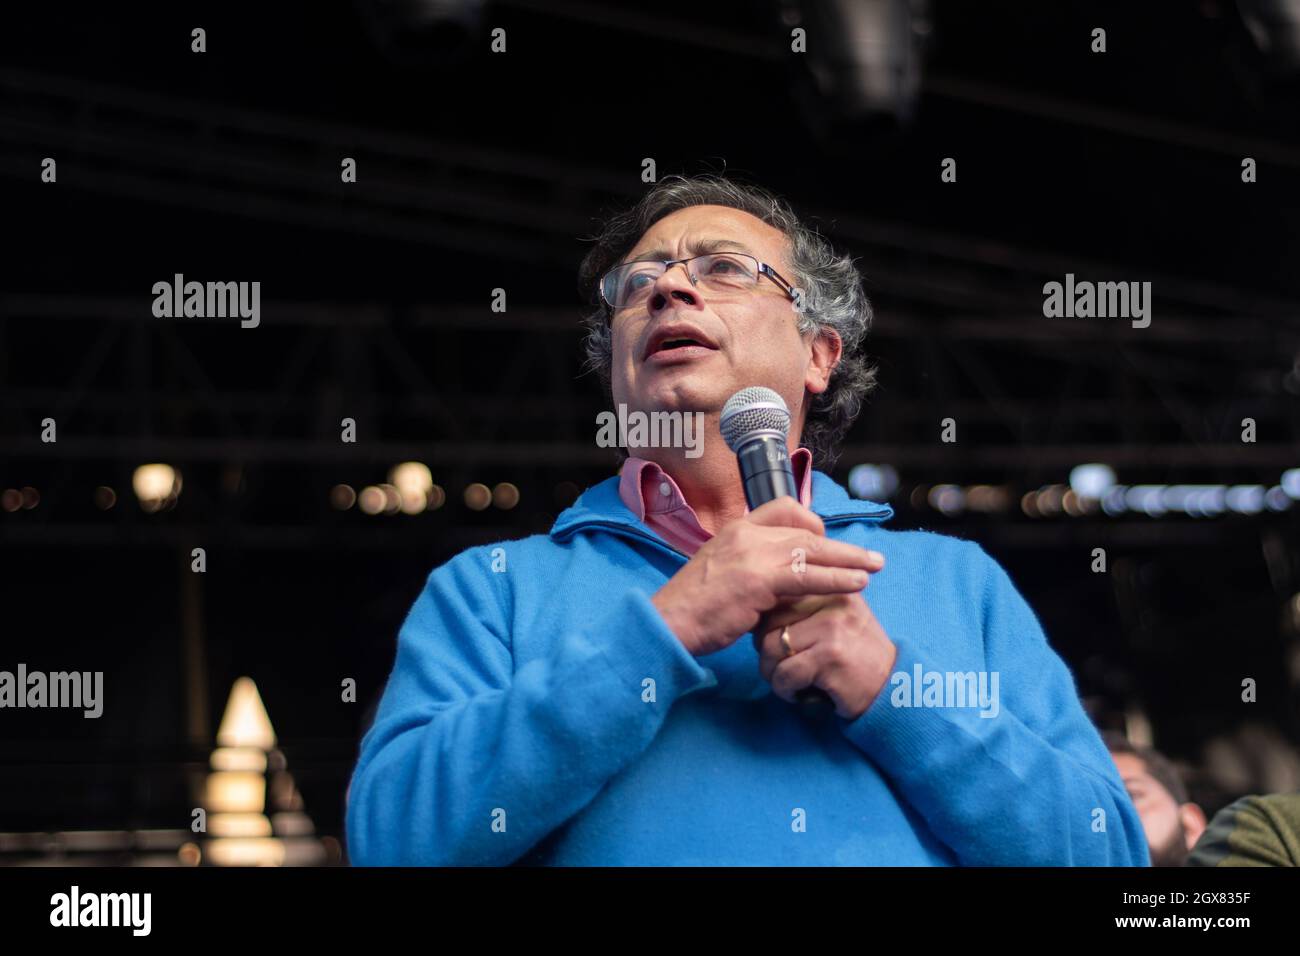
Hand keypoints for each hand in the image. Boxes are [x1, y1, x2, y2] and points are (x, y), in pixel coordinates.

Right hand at [651, 497, 884, 657]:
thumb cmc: (693, 609)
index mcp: (735, 529)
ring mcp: (751, 554)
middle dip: (840, 545)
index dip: (811, 522)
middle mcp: (745, 533)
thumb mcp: (721, 576)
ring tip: (875, 568)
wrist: (668, 624)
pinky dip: (837, 579)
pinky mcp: (757, 579)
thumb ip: (751, 570)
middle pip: (805, 530)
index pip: (783, 508)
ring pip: (812, 550)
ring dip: (849, 559)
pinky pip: (807, 575)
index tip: (826, 540)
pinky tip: (856, 585)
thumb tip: (780, 582)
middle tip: (870, 557)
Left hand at [753, 590, 896, 720]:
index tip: (778, 643)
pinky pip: (785, 673)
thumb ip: (801, 605)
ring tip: (790, 682)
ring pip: (770, 648)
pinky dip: (785, 690)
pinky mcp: (831, 656)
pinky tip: (800, 694)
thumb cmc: (854, 654)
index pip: (774, 595)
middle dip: (765, 651)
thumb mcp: (833, 617)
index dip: (765, 625)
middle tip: (781, 668)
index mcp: (829, 584)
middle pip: (766, 621)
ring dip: (772, 674)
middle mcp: (832, 598)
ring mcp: (832, 626)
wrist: (892, 688)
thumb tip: (755, 608)